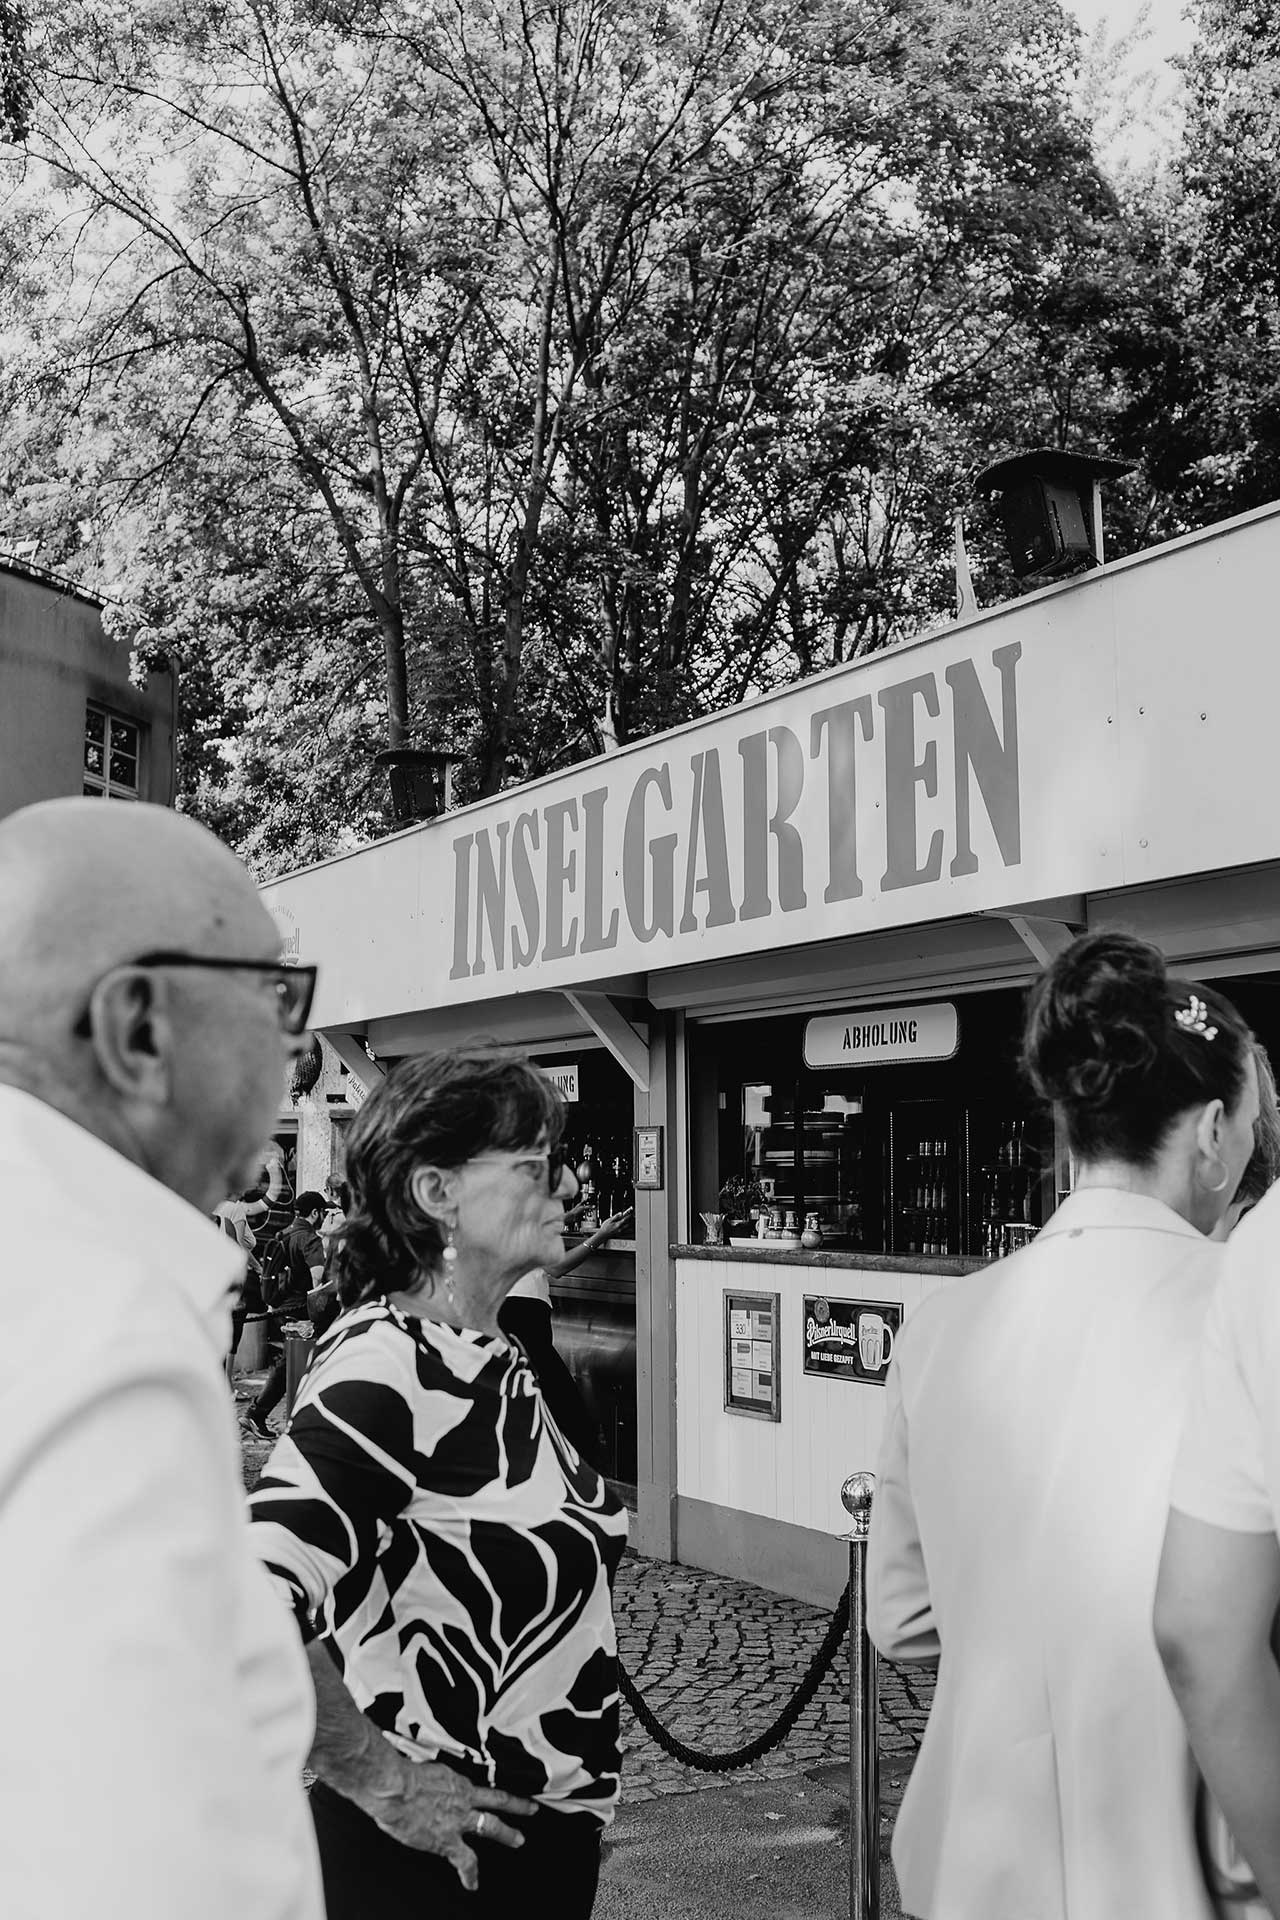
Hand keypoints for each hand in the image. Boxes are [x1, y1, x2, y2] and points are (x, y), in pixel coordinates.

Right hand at [360, 1752, 536, 1889]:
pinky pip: (464, 1860)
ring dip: (507, 1833)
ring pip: (490, 1825)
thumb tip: (415, 1778)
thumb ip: (425, 1776)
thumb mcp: (418, 1767)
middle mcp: (462, 1797)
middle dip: (515, 1805)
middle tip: (531, 1809)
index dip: (481, 1791)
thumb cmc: (398, 1775)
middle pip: (496, 1799)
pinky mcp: (447, 1840)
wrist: (393, 1787)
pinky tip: (473, 1884)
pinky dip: (470, 1873)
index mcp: (454, 1779)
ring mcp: (458, 1819)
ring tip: (519, 1839)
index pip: (473, 1787)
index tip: (488, 1793)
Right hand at [603, 1208, 633, 1232]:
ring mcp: (620, 1232)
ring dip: (629, 1224)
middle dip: (630, 1220)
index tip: (630, 1213)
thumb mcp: (609, 1220)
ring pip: (628, 1228)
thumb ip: (615, 1216)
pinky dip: (627, 1228)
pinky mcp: (620, 1234)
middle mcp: (620, 1229)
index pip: (625, 1219)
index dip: (629, 1216)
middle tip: (631, 1217)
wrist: (603, 1235)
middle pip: (628, 1224)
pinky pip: (626, 1231)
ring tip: (629, 1221)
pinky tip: (626, 1226)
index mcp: (618, 1224)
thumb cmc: (605, 1227)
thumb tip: (620, 1213)